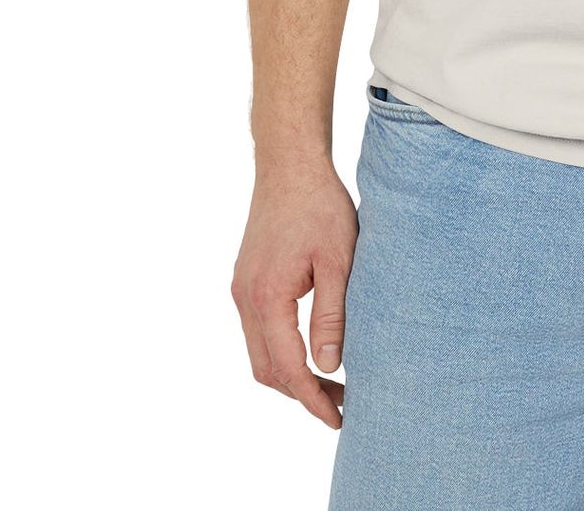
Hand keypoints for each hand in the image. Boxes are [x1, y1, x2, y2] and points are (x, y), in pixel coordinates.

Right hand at [231, 161, 357, 427]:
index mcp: (267, 296)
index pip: (287, 367)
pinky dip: (281, 351)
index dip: (312, 399)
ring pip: (259, 353)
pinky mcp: (245, 280)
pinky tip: (310, 350)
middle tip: (342, 404)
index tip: (339, 419)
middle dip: (302, 393)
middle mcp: (245, 298)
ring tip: (332, 382)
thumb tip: (329, 367)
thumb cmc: (320, 205)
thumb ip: (331, 315)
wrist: (289, 164)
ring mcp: (241, 289)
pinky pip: (258, 331)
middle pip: (266, 369)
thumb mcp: (338, 259)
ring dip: (291, 374)